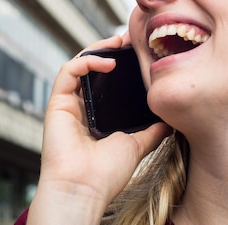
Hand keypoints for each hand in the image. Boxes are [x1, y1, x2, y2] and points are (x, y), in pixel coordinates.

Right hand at [27, 35, 171, 223]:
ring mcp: (68, 104)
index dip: (120, 62)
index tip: (139, 51)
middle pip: (92, 68)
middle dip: (110, 49)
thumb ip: (152, 131)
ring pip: (79, 64)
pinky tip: (108, 61)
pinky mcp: (57, 103)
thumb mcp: (137, 145)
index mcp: (96, 115)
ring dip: (98, 48)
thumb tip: (170, 120)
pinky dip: (87, 60)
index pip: (106, 80)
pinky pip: (68, 71)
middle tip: (129, 39)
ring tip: (119, 41)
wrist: (85, 189)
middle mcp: (80, 107)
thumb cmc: (107, 173)